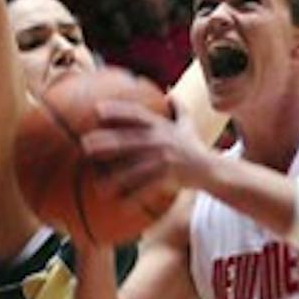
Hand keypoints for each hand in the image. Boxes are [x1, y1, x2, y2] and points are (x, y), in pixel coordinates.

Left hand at [82, 98, 210, 203]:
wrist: (213, 170)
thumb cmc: (196, 147)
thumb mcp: (188, 125)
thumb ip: (179, 109)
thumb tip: (170, 93)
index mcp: (161, 126)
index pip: (136, 114)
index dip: (117, 111)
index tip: (97, 110)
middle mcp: (161, 141)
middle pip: (128, 140)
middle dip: (105, 142)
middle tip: (84, 145)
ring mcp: (164, 160)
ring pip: (134, 170)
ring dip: (113, 178)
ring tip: (97, 185)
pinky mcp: (168, 178)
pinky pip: (146, 190)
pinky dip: (132, 198)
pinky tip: (119, 205)